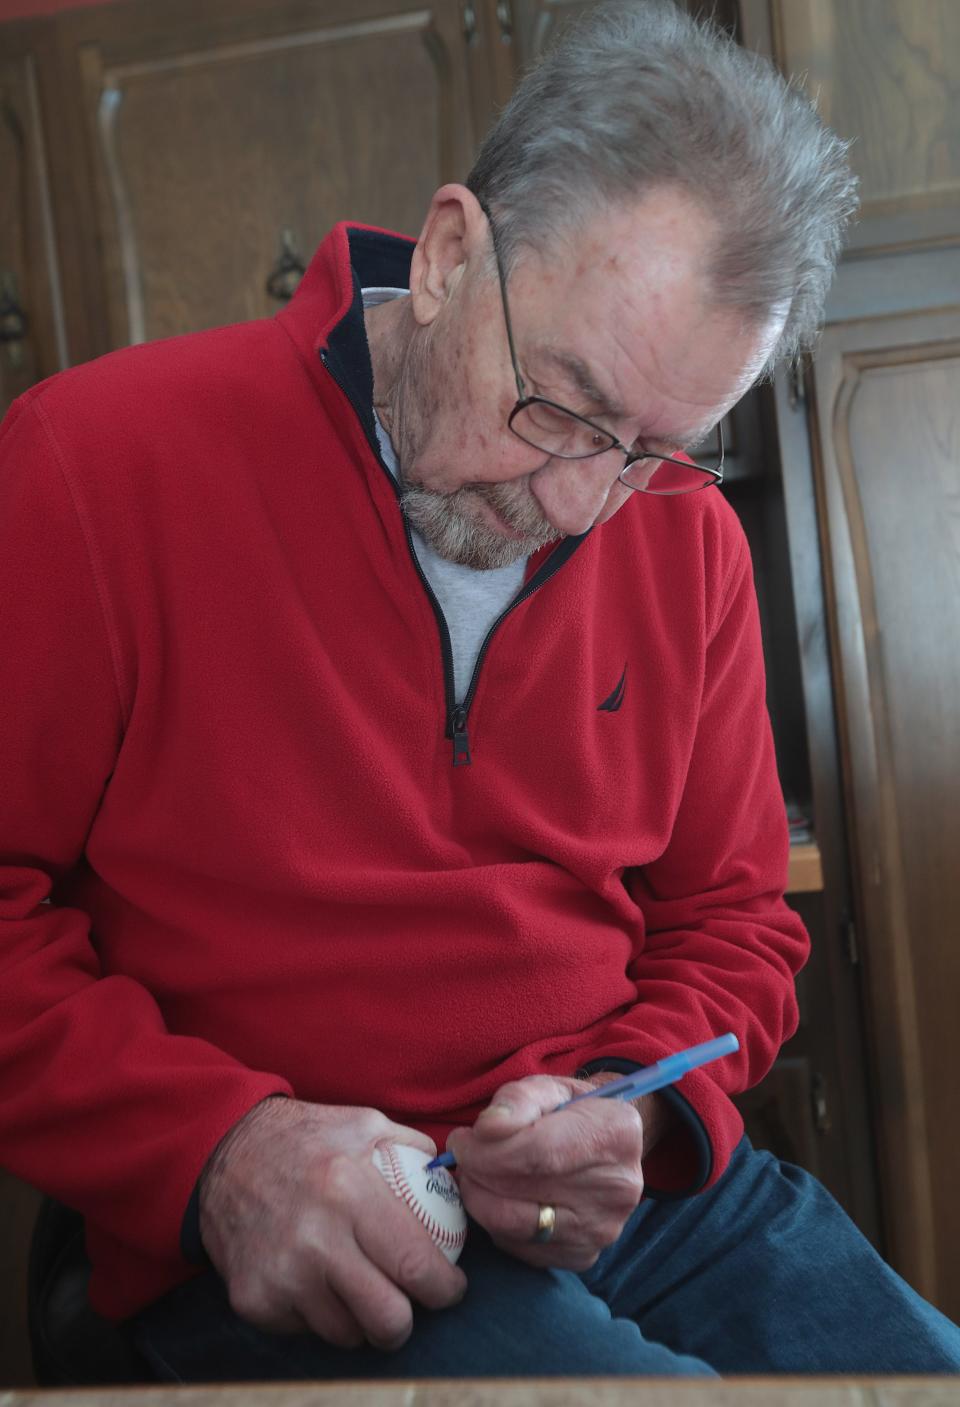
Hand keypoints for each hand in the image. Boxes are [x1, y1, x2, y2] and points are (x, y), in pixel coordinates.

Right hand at [198, 1097, 466, 1350]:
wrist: (223, 1153)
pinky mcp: (253, 1299)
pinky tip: (317, 1281)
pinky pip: (305, 1329)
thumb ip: (413, 1146)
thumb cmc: (304, 1137)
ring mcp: (281, 1275)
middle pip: (387, 1318)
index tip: (451, 1287)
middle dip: (408, 1321)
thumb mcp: (364, 1122)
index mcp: (349, 1191)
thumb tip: (453, 1175)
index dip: (445, 1289)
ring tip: (360, 1287)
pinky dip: (319, 1314)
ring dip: (361, 1319)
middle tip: (411, 1304)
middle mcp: (315, 1239)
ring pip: (347, 1333)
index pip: (415, 1266)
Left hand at [446, 1074, 645, 1270]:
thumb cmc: (569, 1111)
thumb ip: (516, 1100)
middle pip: (523, 1190)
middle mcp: (618, 1188)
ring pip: (516, 1226)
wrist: (604, 1145)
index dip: (488, 1151)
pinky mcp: (582, 1256)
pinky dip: (496, 1224)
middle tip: (461, 1156)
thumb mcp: (546, 1088)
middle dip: (477, 1173)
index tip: (461, 1142)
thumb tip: (487, 1129)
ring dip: (480, 1200)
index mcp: (615, 1133)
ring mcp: (602, 1228)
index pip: (538, 1154)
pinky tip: (498, 1198)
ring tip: (474, 1175)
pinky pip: (520, 1248)